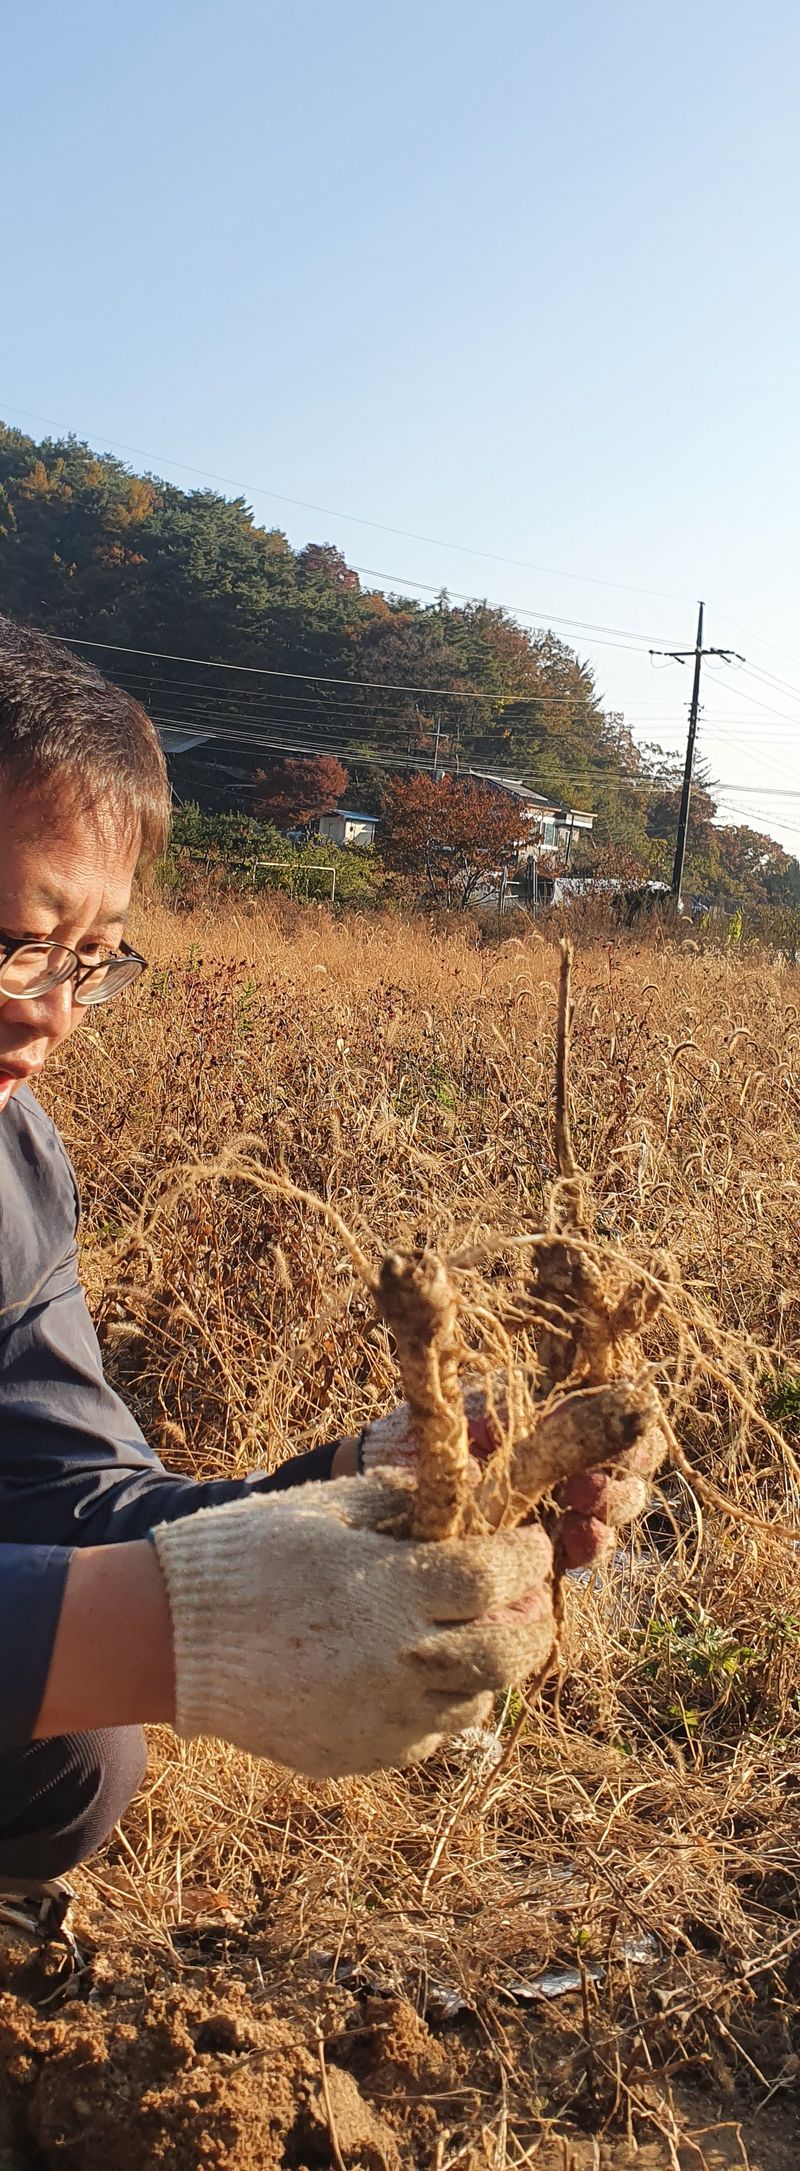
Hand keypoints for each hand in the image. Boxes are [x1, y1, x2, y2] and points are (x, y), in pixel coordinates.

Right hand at [152, 1472, 555, 1777]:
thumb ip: (399, 1499)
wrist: (172, 1641)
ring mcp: (382, 1718)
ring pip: (477, 1701)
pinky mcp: (361, 1754)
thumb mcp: (323, 1506)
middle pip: (509, 1653)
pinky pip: (428, 1735)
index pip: (496, 1576)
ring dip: (490, 1666)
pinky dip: (441, 1704)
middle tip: (532, 1601)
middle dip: (535, 1624)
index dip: (527, 1557)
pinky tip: (424, 1674)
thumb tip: (458, 1491)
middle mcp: (400, 1661)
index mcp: (392, 1588)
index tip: (530, 1543)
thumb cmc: (246, 1556)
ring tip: (476, 1635)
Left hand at [361, 1378, 665, 1569]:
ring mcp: (553, 1511)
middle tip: (587, 1492)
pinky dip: (582, 1550)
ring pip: (609, 1519)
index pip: (622, 1429)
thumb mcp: (467, 1414)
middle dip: (621, 1487)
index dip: (635, 1439)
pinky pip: (575, 1554)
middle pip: (629, 1478)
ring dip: (606, 1521)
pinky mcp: (534, 1552)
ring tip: (581, 1522)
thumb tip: (568, 1410)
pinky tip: (570, 1546)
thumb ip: (517, 1415)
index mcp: (558, 1425)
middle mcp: (566, 1468)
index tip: (618, 1446)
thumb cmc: (421, 1432)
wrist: (373, 1476)